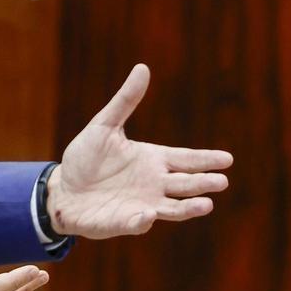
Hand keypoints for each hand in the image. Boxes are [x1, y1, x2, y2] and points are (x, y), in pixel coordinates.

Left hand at [47, 64, 232, 238]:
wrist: (62, 191)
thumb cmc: (85, 158)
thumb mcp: (104, 125)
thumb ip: (125, 100)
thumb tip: (142, 68)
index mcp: (152, 159)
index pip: (186, 159)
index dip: (206, 159)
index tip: (227, 159)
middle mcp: (154, 184)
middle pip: (186, 184)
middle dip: (204, 182)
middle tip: (222, 181)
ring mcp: (143, 205)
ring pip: (174, 208)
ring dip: (189, 208)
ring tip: (206, 205)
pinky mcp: (125, 222)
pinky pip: (138, 222)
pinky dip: (144, 220)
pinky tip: (149, 215)